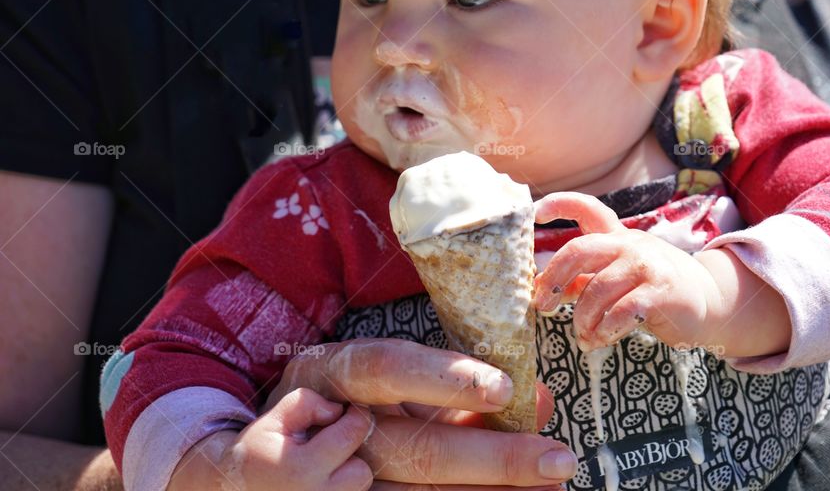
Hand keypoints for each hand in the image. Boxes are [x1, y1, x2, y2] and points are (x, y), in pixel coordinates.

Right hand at [170, 388, 374, 490]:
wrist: (233, 488)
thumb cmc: (257, 451)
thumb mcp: (273, 419)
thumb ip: (306, 404)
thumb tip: (338, 411)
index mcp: (302, 469)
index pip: (351, 434)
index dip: (356, 416)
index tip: (348, 412)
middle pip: (362, 471)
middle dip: (351, 454)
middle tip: (330, 446)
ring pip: (359, 490)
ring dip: (348, 475)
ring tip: (325, 467)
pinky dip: (344, 486)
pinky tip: (328, 476)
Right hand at [264, 338, 574, 488]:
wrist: (255, 460)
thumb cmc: (339, 403)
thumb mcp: (385, 379)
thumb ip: (455, 387)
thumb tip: (537, 396)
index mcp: (333, 371)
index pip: (385, 368)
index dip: (442, 377)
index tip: (503, 388)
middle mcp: (329, 427)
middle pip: (413, 446)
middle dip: (492, 456)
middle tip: (557, 459)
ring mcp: (332, 478)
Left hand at [532, 192, 723, 352]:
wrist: (711, 301)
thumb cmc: (655, 289)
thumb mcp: (619, 276)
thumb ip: (585, 278)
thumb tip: (544, 287)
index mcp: (617, 236)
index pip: (587, 208)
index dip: (559, 204)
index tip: (536, 212)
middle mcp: (630, 244)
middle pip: (578, 251)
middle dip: (553, 280)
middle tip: (543, 305)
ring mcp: (647, 266)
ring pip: (596, 290)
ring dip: (582, 320)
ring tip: (584, 338)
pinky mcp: (661, 292)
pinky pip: (620, 312)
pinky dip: (604, 330)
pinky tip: (601, 340)